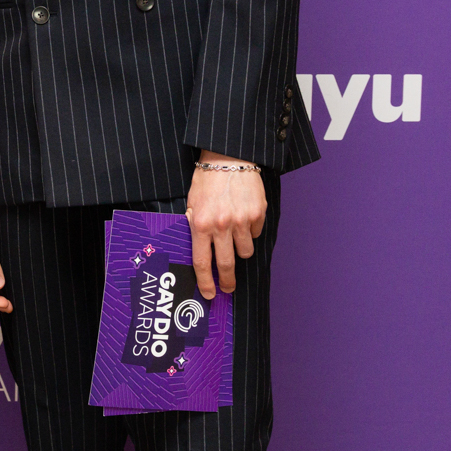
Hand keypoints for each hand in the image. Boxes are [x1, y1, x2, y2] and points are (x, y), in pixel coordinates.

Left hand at [186, 150, 266, 298]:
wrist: (229, 157)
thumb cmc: (206, 179)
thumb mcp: (191, 203)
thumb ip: (195, 226)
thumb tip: (199, 250)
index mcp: (200, 224)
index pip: (202, 262)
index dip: (206, 282)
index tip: (209, 294)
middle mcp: (221, 225)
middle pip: (227, 264)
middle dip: (228, 281)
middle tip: (228, 288)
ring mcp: (242, 221)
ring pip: (245, 252)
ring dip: (240, 250)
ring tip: (234, 236)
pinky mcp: (258, 214)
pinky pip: (256, 233)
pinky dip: (250, 231)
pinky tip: (244, 217)